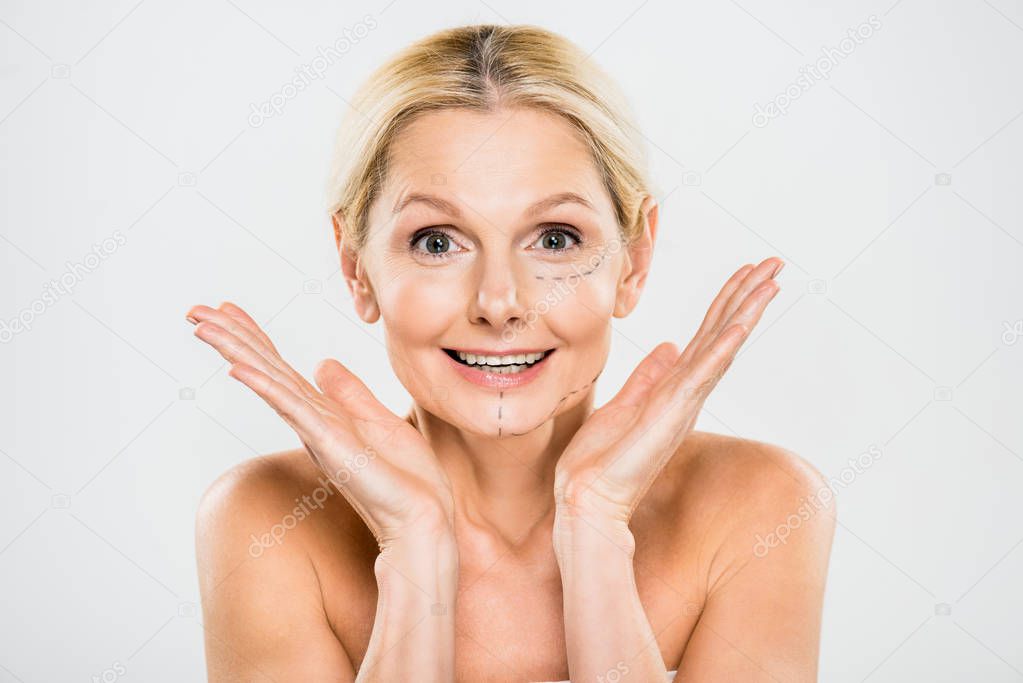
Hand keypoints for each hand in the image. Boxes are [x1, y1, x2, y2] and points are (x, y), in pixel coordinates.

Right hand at [185, 302, 454, 545]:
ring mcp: (316, 432)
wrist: (425, 519)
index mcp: (322, 415)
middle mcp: (311, 422)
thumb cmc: (407, 479)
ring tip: (202, 326)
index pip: (281, 369)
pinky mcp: (330, 444)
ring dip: (236, 352)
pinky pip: (292, 408)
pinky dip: (265, 386)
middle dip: (231, 338)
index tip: (226, 309)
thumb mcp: (379, 421)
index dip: (254, 338)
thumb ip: (349, 394)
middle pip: (265, 369)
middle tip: (194, 310)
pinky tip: (239, 367)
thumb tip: (323, 364)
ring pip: (270, 381)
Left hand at [553, 257, 783, 523]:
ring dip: (746, 312)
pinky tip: (741, 323)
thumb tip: (669, 346)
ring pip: (721, 347)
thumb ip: (647, 376)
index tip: (747, 273)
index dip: (727, 303)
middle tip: (775, 263)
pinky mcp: (672, 413)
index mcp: (674, 389)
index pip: (706, 337)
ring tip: (771, 280)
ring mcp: (683, 402)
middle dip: (747, 297)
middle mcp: (686, 393)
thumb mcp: (623, 405)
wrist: (586, 498)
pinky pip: (703, 373)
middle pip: (722, 334)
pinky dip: (723, 347)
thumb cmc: (600, 460)